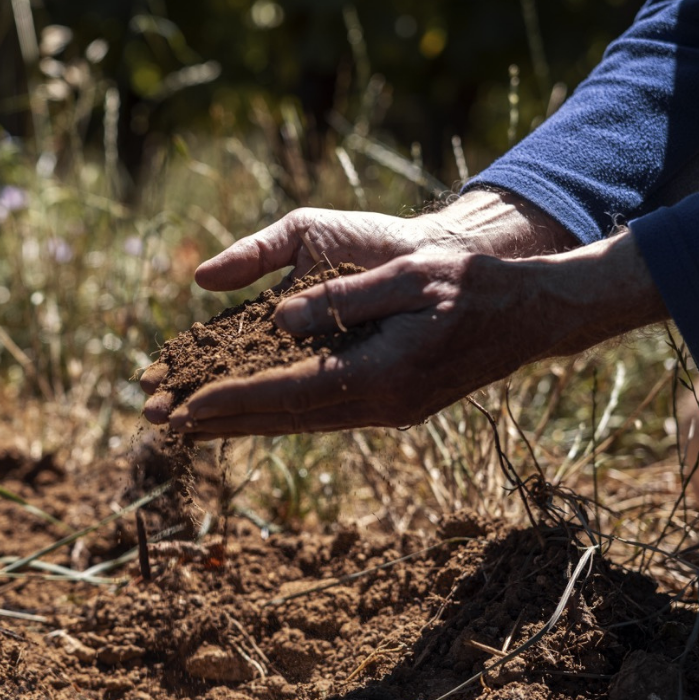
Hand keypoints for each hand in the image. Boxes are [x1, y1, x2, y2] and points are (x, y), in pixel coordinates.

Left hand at [144, 233, 666, 437]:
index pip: (289, 393)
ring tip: (195, 423)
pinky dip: (279, 411)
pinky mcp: (392, 403)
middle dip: (223, 420)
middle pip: (284, 418)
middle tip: (166, 424)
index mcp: (383, 374)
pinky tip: (254, 409)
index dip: (232, 399)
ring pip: (300, 420)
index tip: (183, 405)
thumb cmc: (475, 285)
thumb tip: (280, 318)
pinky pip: (321, 411)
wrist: (531, 315)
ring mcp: (388, 410)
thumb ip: (344, 298)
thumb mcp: (411, 275)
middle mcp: (380, 404)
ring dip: (246, 421)